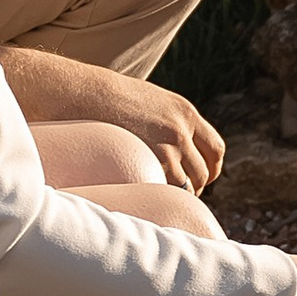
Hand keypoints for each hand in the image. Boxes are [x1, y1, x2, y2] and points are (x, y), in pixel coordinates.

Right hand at [0, 47, 225, 189]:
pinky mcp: (152, 159)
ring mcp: (169, 145)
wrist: (82, 93)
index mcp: (185, 113)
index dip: (210, 169)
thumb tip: (167, 146)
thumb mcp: (146, 103)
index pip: (215, 149)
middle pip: (203, 172)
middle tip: (176, 198)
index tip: (200, 180)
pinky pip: (168, 189)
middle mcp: (182, 128)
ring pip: (188, 185)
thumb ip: (164, 123)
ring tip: (159, 202)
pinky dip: (162, 198)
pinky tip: (149, 200)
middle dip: (194, 189)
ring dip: (178, 197)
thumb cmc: (105, 100)